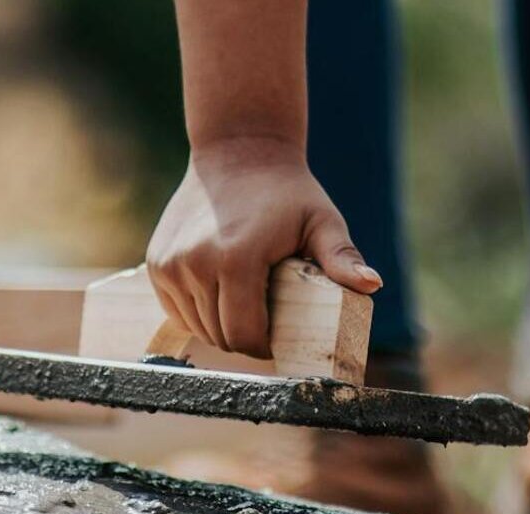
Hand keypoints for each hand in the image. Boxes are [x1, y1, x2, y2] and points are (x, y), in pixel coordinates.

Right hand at [146, 137, 379, 359]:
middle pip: (220, 335)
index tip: (279, 338)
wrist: (237, 151)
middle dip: (244, 339)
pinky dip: (197, 313)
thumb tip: (371, 285)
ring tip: (243, 305)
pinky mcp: (157, 264)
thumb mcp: (321, 222)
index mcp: (236, 259)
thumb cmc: (287, 192)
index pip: (245, 335)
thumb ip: (342, 257)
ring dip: (219, 327)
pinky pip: (177, 310)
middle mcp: (195, 264)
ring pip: (197, 327)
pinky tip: (218, 294)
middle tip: (265, 322)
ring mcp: (170, 265)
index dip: (264, 346)